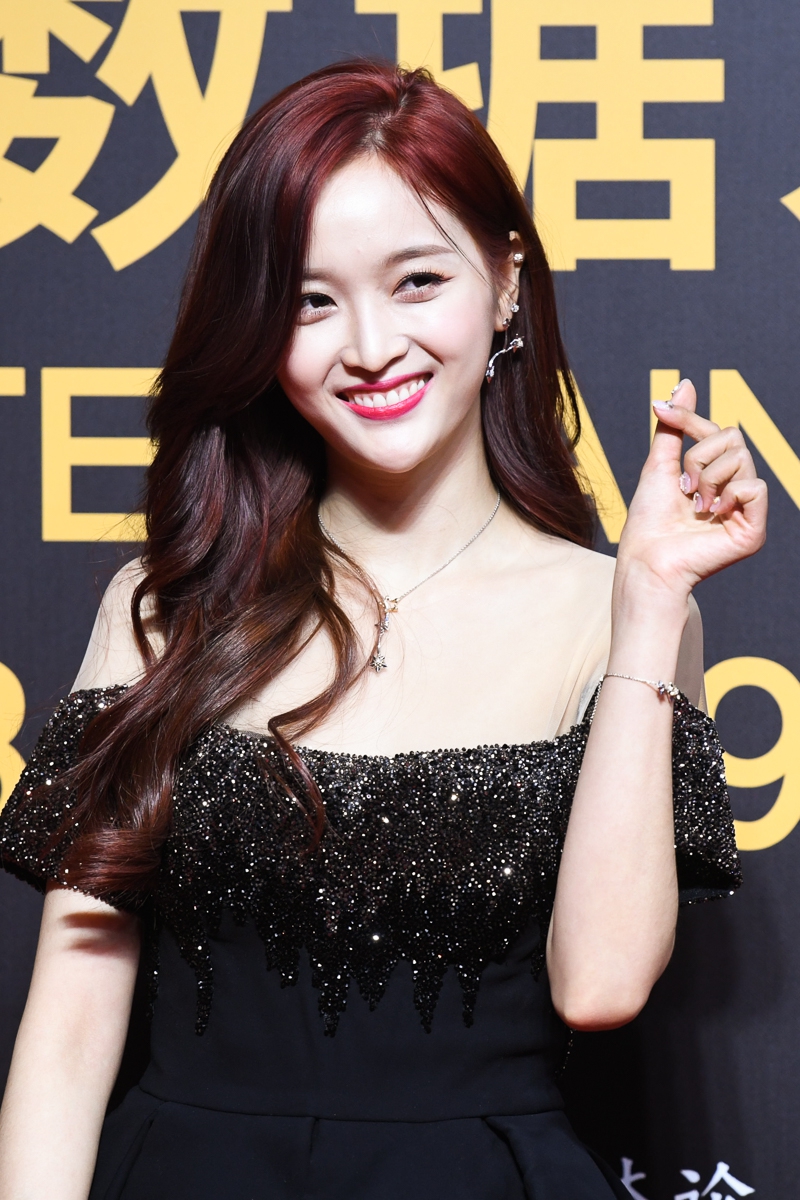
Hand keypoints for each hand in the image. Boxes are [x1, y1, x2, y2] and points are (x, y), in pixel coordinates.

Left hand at [616, 379, 766, 599]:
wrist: (645, 558)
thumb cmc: (648, 521)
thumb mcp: (659, 465)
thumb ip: (675, 428)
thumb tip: (685, 384)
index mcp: (715, 478)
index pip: (718, 432)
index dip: (691, 420)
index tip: (661, 410)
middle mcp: (734, 492)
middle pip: (733, 439)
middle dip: (699, 457)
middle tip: (683, 487)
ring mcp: (746, 511)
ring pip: (742, 460)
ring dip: (706, 479)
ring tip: (694, 506)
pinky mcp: (753, 531)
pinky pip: (756, 487)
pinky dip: (728, 496)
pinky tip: (711, 516)